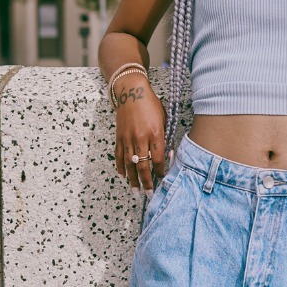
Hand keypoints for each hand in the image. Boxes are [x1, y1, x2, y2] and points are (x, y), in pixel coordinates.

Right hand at [113, 77, 166, 194]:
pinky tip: (123, 176)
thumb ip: (164, 137)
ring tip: (136, 192)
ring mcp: (128, 138)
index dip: (160, 171)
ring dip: (132, 180)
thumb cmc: (151, 105)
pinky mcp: (119, 137)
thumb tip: (167, 155)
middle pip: (143, 165)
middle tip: (149, 194)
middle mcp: (141, 137)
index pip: (158, 158)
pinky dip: (120, 167)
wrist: (131, 92)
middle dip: (146, 181)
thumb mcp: (164, 118)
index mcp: (155, 133)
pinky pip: (119, 156)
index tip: (162, 179)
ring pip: (129, 164)